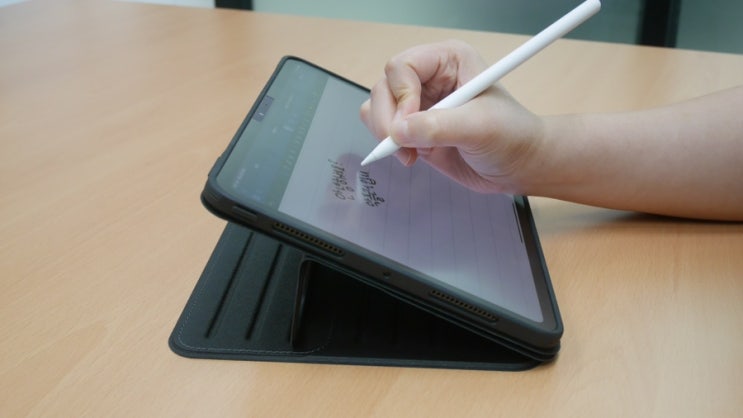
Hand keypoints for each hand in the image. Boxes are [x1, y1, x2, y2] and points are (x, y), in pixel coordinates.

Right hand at [360, 40, 544, 193]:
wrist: (519, 166)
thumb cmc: (511, 137)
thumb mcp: (480, 128)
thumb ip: (438, 127)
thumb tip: (398, 132)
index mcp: (448, 60)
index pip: (403, 67)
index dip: (401, 96)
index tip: (409, 125)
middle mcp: (430, 77)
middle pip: (384, 88)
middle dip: (387, 119)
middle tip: (403, 147)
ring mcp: (420, 103)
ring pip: (377, 107)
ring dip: (385, 133)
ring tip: (410, 154)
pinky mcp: (414, 128)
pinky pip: (384, 129)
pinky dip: (388, 144)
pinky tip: (411, 157)